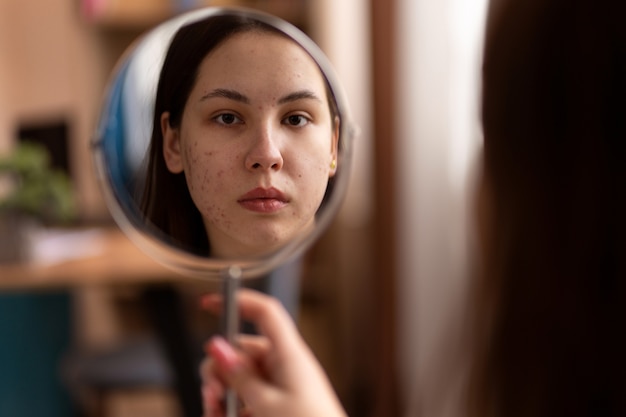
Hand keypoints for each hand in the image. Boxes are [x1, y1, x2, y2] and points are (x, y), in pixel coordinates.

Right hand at [199, 289, 346, 416]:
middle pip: (240, 351)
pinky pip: (247, 397)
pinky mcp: (277, 403)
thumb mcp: (265, 403)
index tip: (206, 303)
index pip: (264, 312)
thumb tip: (216, 346)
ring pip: (238, 378)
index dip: (237, 300)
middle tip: (214, 397)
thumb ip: (238, 375)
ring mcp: (280, 384)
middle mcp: (283, 364)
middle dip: (219, 372)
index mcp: (288, 354)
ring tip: (219, 415)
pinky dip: (235, 408)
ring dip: (223, 396)